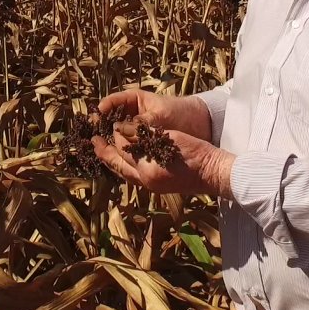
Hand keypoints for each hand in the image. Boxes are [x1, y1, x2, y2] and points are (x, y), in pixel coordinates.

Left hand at [91, 127, 233, 197]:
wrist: (215, 173)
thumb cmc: (196, 154)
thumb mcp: (168, 139)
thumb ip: (142, 135)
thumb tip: (120, 129)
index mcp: (147, 170)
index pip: (123, 149)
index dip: (117, 134)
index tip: (112, 123)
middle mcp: (146, 181)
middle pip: (118, 165)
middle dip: (105, 153)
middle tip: (93, 141)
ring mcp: (153, 185)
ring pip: (125, 172)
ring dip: (114, 160)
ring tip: (104, 149)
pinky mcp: (159, 185)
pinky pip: (135, 176)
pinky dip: (126, 166)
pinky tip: (126, 158)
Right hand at [98, 89, 211, 141]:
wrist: (201, 124)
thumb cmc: (180, 112)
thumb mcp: (160, 115)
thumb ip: (142, 122)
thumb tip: (120, 129)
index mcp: (135, 100)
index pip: (112, 102)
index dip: (102, 109)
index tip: (95, 117)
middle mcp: (132, 114)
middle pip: (110, 120)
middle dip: (101, 128)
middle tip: (93, 138)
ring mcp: (136, 129)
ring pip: (117, 135)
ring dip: (110, 142)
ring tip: (100, 150)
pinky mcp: (142, 143)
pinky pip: (128, 146)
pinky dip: (122, 152)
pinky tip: (116, 159)